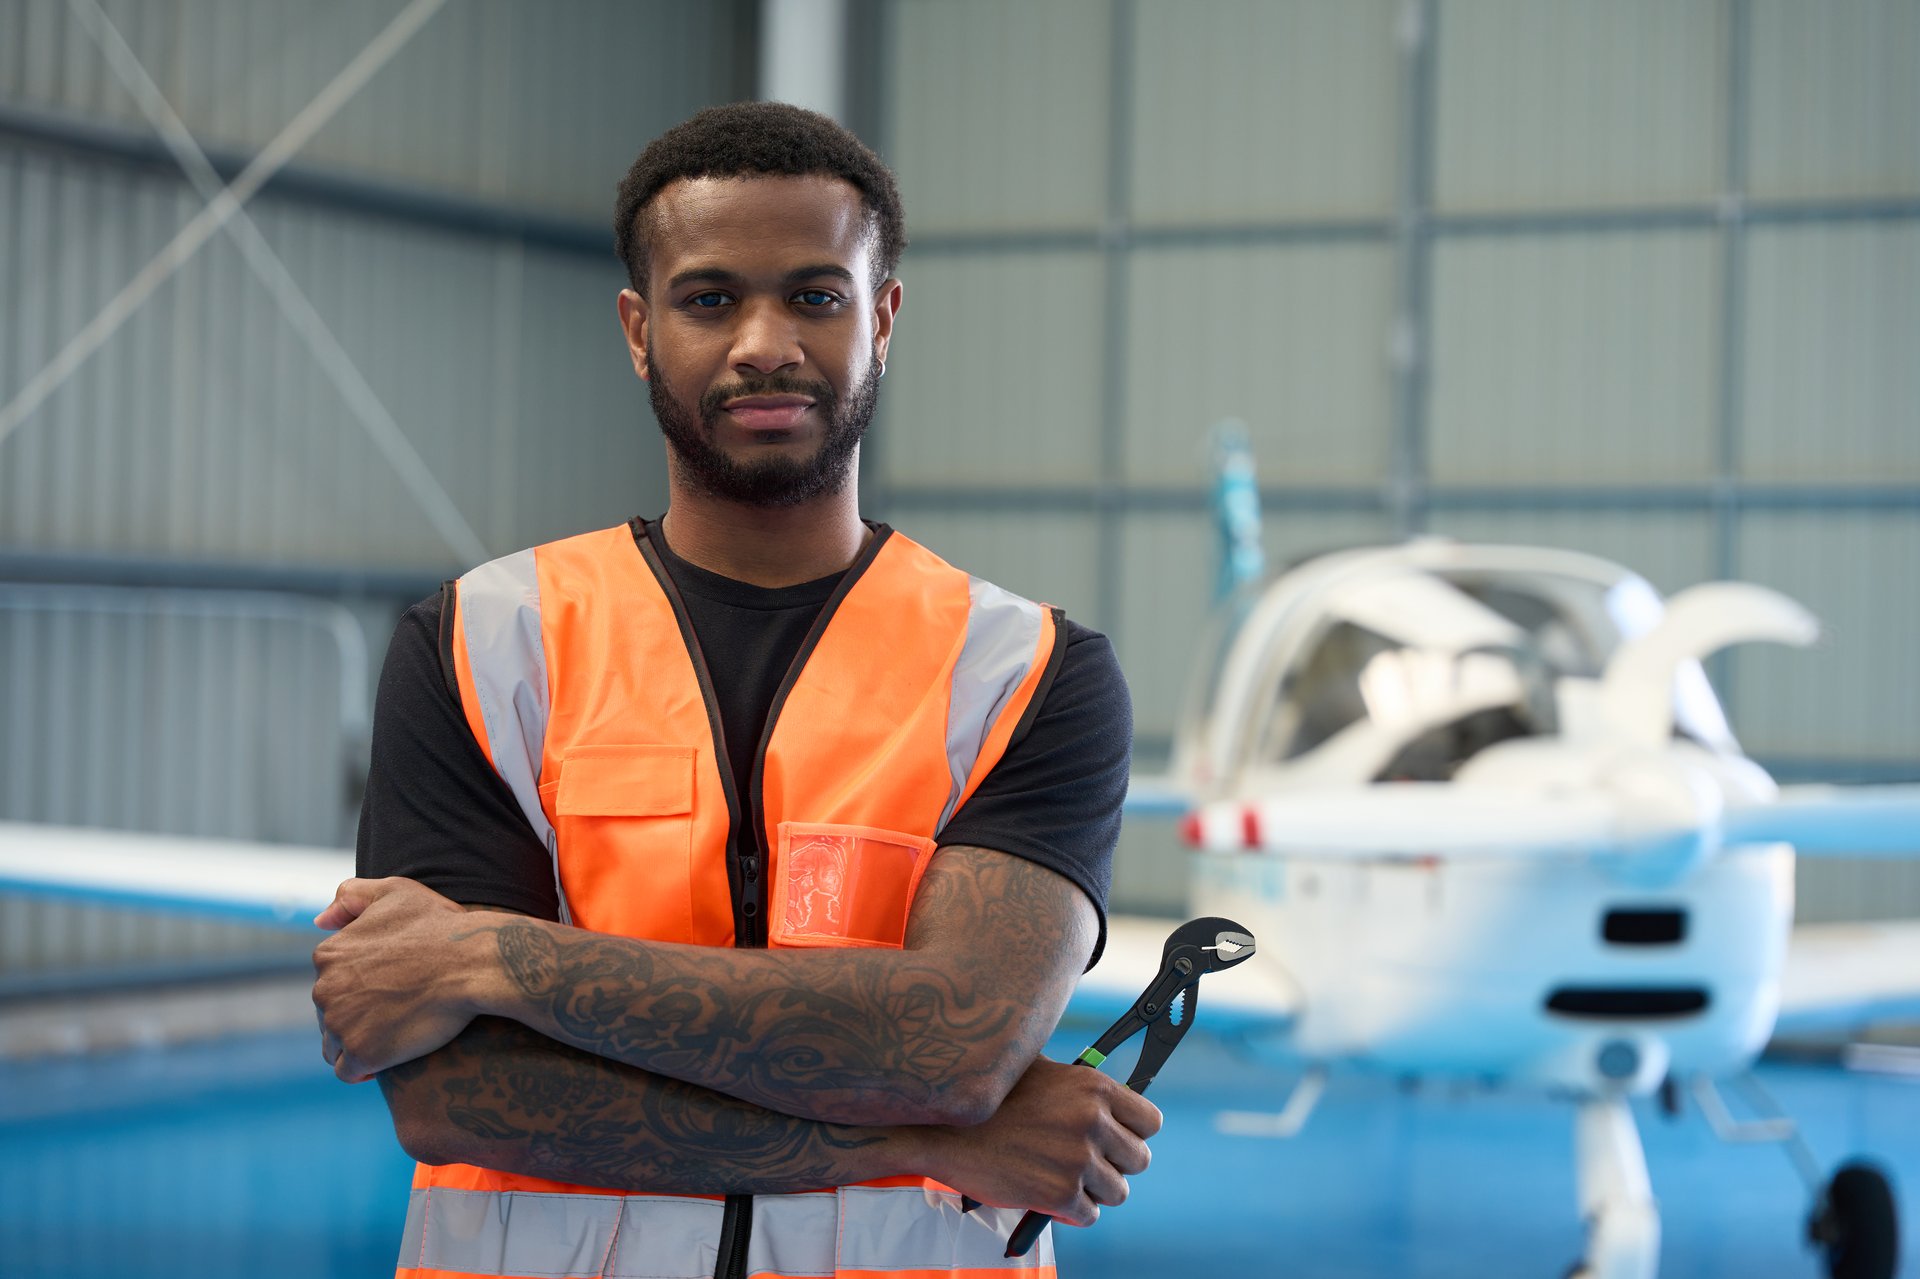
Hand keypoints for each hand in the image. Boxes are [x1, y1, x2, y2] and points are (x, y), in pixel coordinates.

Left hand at [311, 877, 488, 1082]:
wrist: (473, 962)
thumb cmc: (441, 926)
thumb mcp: (396, 892)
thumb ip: (351, 896)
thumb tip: (318, 921)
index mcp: (328, 954)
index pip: (329, 980)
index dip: (357, 987)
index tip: (388, 987)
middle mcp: (323, 989)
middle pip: (328, 1014)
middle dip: (355, 1016)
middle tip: (397, 1011)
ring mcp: (340, 1024)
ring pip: (334, 1044)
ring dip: (357, 1043)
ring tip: (392, 1036)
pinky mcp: (361, 1053)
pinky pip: (348, 1070)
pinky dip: (363, 1068)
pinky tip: (386, 1060)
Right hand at [915, 1056, 1161, 1226]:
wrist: (945, 1127)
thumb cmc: (991, 1097)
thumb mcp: (1042, 1071)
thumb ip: (1080, 1088)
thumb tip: (1109, 1103)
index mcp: (1095, 1088)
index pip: (1151, 1122)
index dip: (1134, 1133)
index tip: (1116, 1139)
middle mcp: (1093, 1122)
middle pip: (1140, 1160)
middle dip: (1115, 1165)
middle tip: (1085, 1163)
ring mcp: (1077, 1160)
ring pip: (1117, 1193)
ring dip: (1093, 1191)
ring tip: (1063, 1178)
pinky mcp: (1059, 1195)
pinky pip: (1088, 1215)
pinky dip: (1071, 1211)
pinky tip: (1047, 1193)